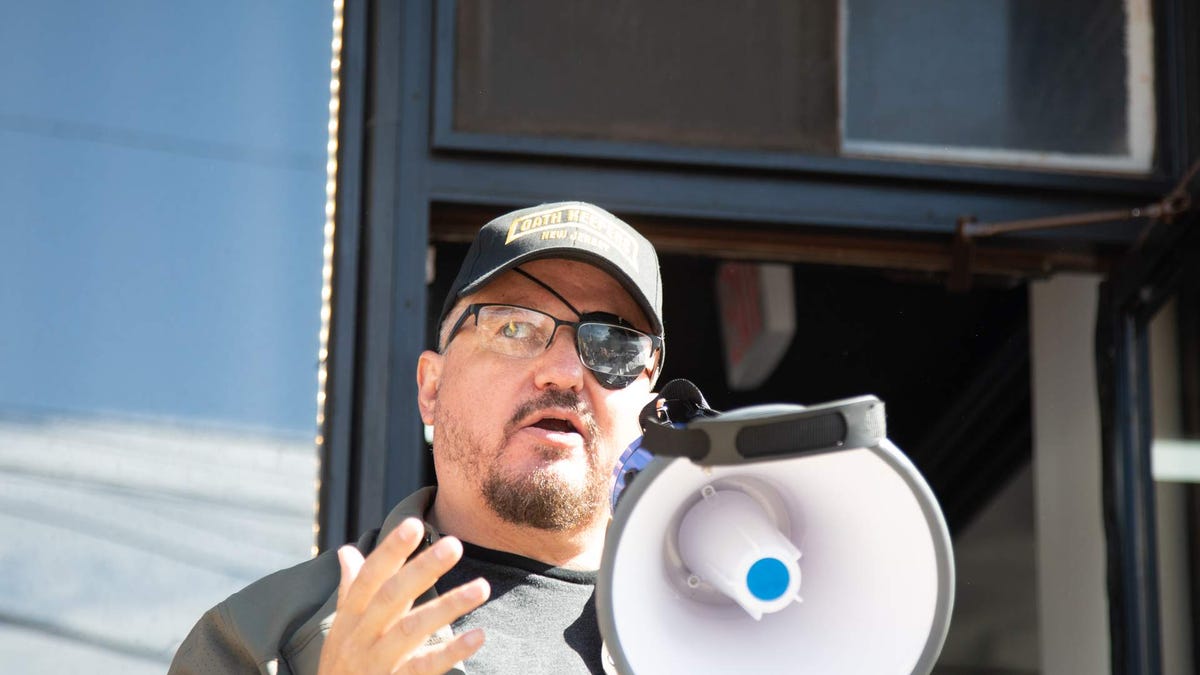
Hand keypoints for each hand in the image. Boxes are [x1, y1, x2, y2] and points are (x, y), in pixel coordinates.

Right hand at [318, 518, 490, 673]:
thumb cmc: (342, 667)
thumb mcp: (341, 629)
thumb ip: (350, 589)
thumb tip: (347, 550)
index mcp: (351, 617)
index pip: (369, 577)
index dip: (390, 550)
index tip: (414, 523)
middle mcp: (360, 637)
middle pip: (391, 596)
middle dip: (422, 569)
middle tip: (455, 544)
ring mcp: (377, 663)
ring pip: (411, 629)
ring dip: (448, 606)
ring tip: (482, 587)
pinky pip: (424, 667)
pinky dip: (452, 652)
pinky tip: (478, 635)